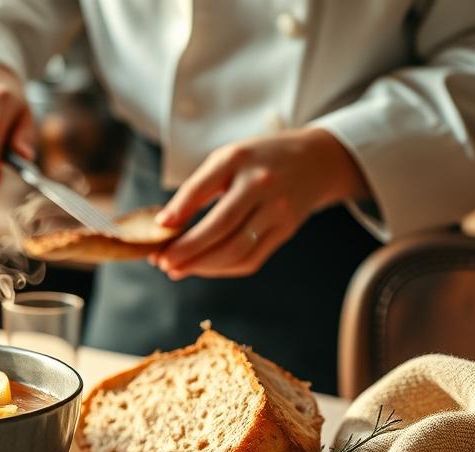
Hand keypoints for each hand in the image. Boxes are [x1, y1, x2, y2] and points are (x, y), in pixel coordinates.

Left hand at [152, 127, 369, 279]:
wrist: (316, 162)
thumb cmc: (258, 160)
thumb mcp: (227, 159)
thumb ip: (197, 187)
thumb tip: (165, 224)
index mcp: (240, 160)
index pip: (204, 186)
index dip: (180, 209)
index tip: (159, 229)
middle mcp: (262, 185)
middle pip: (221, 226)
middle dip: (188, 249)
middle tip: (162, 262)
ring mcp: (278, 211)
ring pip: (236, 249)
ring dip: (202, 265)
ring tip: (176, 269)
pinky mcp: (285, 231)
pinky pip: (250, 259)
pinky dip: (222, 269)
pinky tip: (203, 268)